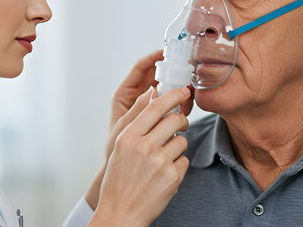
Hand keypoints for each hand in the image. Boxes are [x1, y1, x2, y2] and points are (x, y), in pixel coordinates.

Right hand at [89, 87, 190, 226]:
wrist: (121, 212)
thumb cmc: (118, 179)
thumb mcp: (119, 149)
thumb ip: (137, 127)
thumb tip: (154, 101)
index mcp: (128, 137)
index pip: (155, 107)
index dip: (172, 96)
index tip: (183, 91)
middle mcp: (144, 147)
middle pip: (174, 120)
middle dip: (181, 119)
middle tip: (180, 124)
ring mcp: (159, 163)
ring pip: (182, 140)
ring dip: (178, 145)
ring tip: (165, 157)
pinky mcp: (172, 177)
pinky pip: (184, 160)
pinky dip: (178, 165)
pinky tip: (164, 173)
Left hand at [108, 50, 193, 158]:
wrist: (124, 170)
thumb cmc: (117, 148)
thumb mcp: (125, 126)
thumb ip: (138, 109)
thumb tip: (152, 91)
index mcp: (125, 93)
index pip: (140, 68)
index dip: (153, 58)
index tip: (167, 52)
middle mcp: (137, 96)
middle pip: (156, 76)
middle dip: (170, 73)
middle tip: (184, 72)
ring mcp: (149, 106)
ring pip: (166, 89)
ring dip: (177, 89)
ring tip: (187, 93)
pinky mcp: (159, 116)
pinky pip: (171, 104)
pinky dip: (179, 103)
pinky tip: (186, 108)